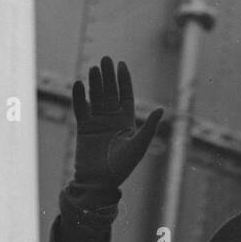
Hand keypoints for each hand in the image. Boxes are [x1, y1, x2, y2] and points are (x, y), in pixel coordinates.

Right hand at [71, 56, 162, 187]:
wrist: (100, 182)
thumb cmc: (122, 167)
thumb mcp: (139, 146)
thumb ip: (149, 127)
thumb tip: (162, 109)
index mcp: (126, 121)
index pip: (125, 95)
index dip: (123, 79)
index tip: (121, 64)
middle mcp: (111, 119)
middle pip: (109, 92)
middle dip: (108, 76)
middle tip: (105, 59)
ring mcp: (97, 122)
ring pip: (95, 97)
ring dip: (94, 83)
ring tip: (93, 68)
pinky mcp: (83, 128)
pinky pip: (80, 109)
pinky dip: (79, 97)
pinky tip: (79, 84)